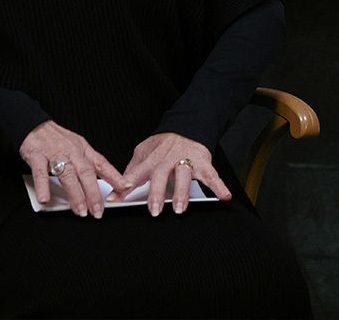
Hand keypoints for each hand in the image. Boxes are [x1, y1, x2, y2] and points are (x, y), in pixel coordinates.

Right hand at [19, 120, 125, 218]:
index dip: (114, 175)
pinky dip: (43, 186)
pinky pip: (40, 173)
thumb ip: (87, 163)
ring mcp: (55, 154)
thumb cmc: (58, 139)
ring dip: (75, 194)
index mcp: (83, 150)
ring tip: (80, 210)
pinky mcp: (38, 156)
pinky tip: (45, 199)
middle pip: (86, 173)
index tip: (125, 186)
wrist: (35, 127)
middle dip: (94, 194)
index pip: (102, 164)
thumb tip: (100, 182)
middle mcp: (72, 152)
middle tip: (98, 210)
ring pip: (68, 176)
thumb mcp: (78, 146)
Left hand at [111, 132, 232, 214]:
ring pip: (184, 176)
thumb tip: (117, 187)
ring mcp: (186, 161)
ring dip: (181, 193)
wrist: (186, 127)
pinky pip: (212, 175)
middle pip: (160, 175)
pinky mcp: (202, 163)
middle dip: (157, 193)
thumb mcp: (143, 151)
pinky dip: (219, 186)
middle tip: (154, 210)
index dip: (124, 186)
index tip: (115, 200)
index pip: (134, 174)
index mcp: (151, 159)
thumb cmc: (163, 144)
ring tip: (179, 209)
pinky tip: (224, 196)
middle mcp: (167, 160)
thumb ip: (133, 169)